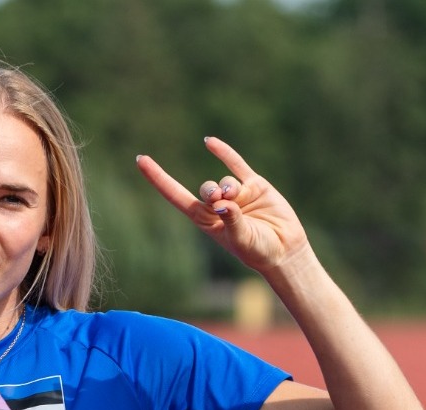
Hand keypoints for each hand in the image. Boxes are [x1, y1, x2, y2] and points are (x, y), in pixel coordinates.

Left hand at [136, 137, 310, 274]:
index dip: (159, 179)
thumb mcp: (243, 239)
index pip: (177, 196)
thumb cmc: (259, 251)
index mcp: (206, 222)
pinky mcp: (255, 186)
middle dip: (210, 191)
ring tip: (237, 197)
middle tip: (218, 199)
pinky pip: (236, 164)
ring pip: (224, 180)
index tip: (140, 159)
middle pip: (205, 189)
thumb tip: (222, 203)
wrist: (285, 250)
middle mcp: (218, 206)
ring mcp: (236, 194)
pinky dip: (223, 152)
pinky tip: (208, 142)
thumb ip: (232, 221)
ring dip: (228, 187)